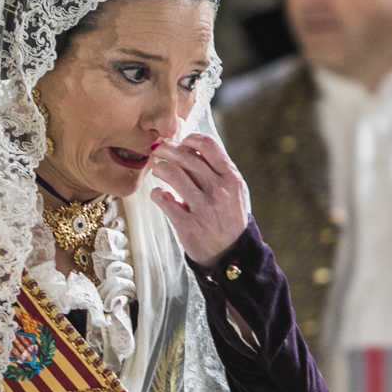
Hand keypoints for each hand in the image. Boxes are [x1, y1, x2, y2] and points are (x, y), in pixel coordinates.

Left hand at [147, 131, 252, 264]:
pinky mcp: (188, 225)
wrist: (232, 253)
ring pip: (173, 175)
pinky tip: (159, 194)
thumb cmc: (229, 217)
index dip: (189, 139)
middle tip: (158, 150)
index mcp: (231, 178)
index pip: (208, 145)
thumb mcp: (234, 191)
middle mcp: (218, 190)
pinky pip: (165, 201)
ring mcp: (203, 208)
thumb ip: (217, 170)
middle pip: (186, 157)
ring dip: (160, 168)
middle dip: (167, 150)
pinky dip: (157, 194)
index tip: (180, 142)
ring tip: (157, 170)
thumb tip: (190, 147)